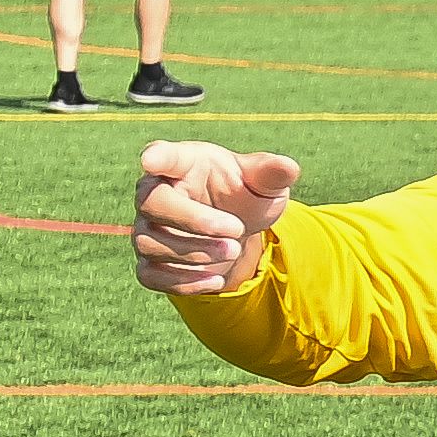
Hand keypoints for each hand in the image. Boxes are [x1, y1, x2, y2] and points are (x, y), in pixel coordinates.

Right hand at [132, 142, 297, 294]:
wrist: (236, 229)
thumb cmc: (243, 193)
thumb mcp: (263, 181)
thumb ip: (272, 173)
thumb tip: (289, 167)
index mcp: (181, 163)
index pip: (162, 155)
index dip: (156, 157)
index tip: (152, 160)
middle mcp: (154, 193)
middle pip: (152, 204)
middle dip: (195, 221)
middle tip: (237, 229)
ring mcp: (148, 228)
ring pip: (151, 243)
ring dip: (194, 253)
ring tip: (234, 250)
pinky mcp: (151, 260)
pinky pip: (151, 275)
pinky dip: (183, 282)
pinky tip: (217, 279)